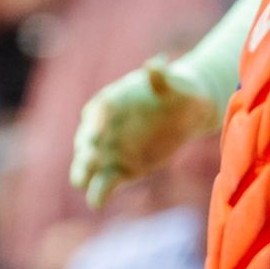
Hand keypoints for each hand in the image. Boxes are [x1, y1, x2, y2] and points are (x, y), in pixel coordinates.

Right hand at [70, 52, 221, 204]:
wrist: (189, 112)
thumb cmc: (180, 92)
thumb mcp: (175, 84)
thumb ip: (162, 78)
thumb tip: (154, 65)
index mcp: (113, 101)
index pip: (98, 111)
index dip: (96, 121)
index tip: (98, 132)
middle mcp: (106, 127)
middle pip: (88, 139)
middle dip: (85, 148)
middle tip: (87, 158)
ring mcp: (111, 149)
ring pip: (90, 163)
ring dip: (84, 171)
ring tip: (80, 182)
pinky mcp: (121, 169)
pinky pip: (105, 182)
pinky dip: (99, 192)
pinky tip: (96, 203)